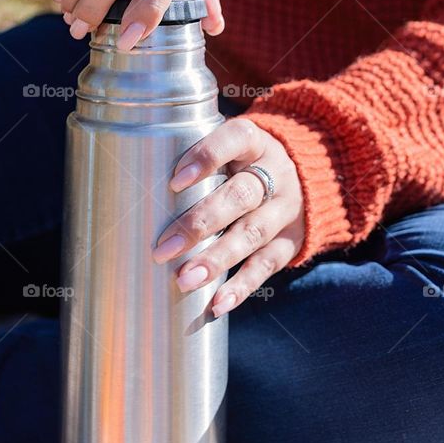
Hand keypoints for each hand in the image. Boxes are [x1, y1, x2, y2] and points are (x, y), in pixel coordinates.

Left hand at [153, 117, 304, 314]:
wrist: (311, 179)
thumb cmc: (244, 163)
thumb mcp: (232, 149)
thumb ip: (196, 162)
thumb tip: (132, 190)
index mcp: (256, 143)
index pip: (234, 140)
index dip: (206, 158)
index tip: (174, 180)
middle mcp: (275, 174)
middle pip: (240, 196)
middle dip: (199, 223)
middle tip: (163, 249)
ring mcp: (285, 210)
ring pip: (252, 234)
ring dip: (216, 259)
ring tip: (185, 280)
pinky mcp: (290, 242)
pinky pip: (266, 266)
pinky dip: (241, 286)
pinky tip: (217, 302)